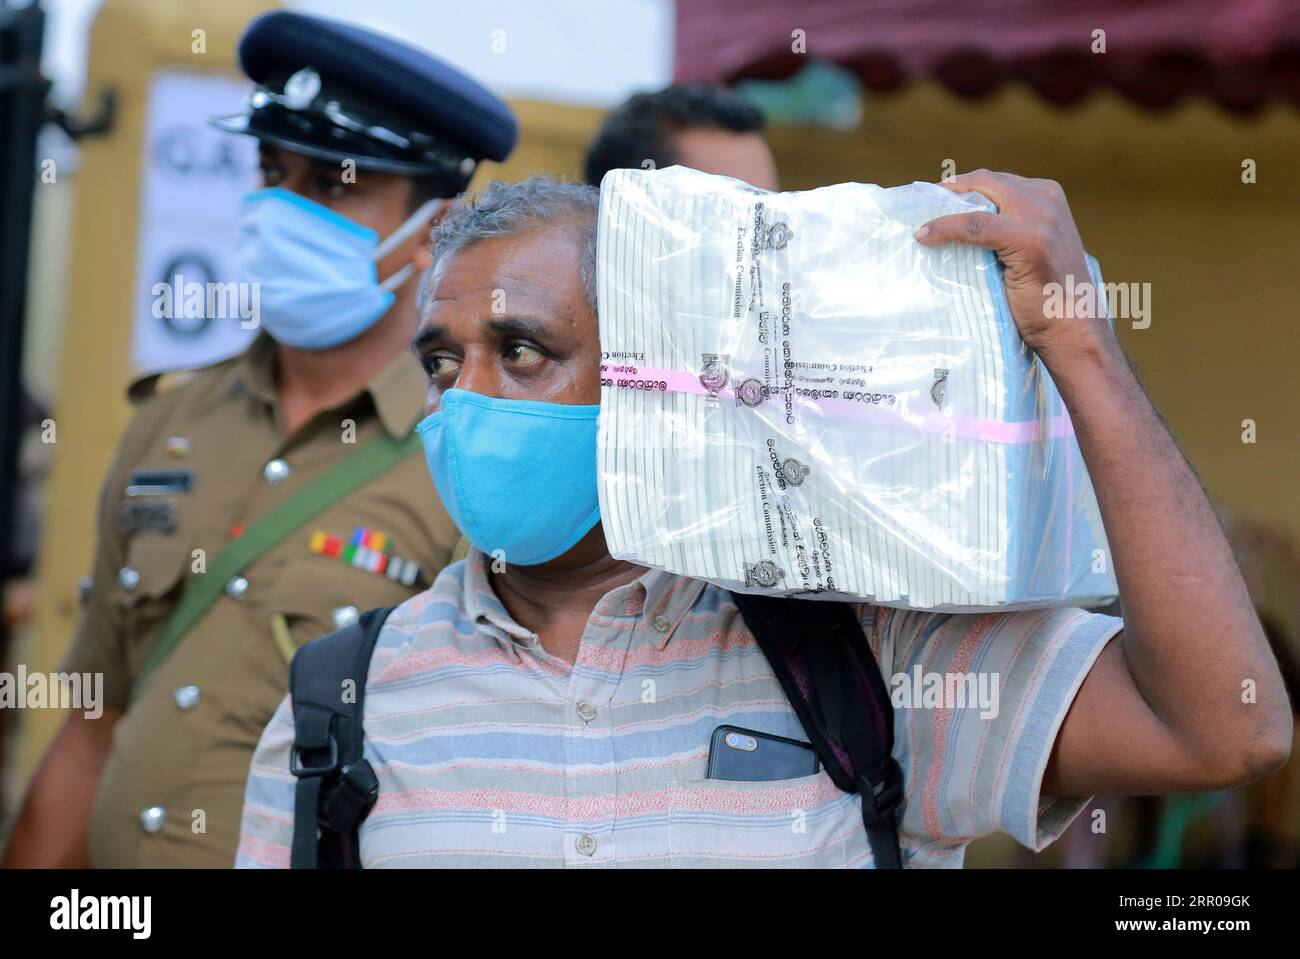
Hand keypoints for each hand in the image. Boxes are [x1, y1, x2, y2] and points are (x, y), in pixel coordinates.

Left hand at [914, 170, 1112, 363]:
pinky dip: (945, 228)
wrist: (1072, 329)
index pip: (997, 181)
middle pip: (986, 181)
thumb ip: (1006, 230)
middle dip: (950, 190)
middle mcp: (1045, 198)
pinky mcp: (1028, 239)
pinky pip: (974, 225)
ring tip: (921, 222)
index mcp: (1047, 196)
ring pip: (978, 198)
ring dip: (945, 207)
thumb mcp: (1028, 250)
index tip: (934, 198)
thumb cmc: (1045, 298)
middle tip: (921, 205)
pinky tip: (925, 236)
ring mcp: (1040, 216)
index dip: (962, 187)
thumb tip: (957, 230)